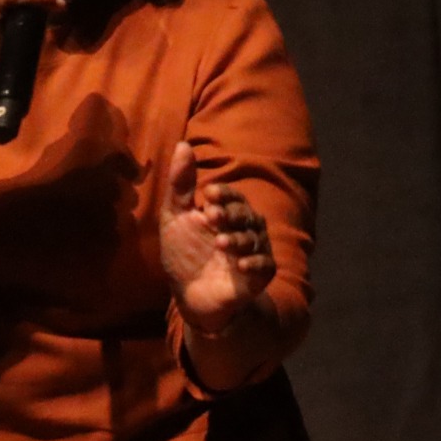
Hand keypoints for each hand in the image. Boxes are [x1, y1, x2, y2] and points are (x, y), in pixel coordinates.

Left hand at [159, 141, 275, 335]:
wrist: (190, 296)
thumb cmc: (184, 252)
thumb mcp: (175, 217)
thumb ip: (179, 184)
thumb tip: (182, 144)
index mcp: (226, 212)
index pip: (232, 195)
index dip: (223, 193)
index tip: (207, 193)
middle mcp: (244, 228)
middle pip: (246, 214)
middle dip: (230, 213)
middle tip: (212, 216)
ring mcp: (253, 252)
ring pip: (254, 238)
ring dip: (238, 238)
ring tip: (220, 242)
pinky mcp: (259, 276)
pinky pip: (264, 265)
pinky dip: (254, 264)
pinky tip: (239, 265)